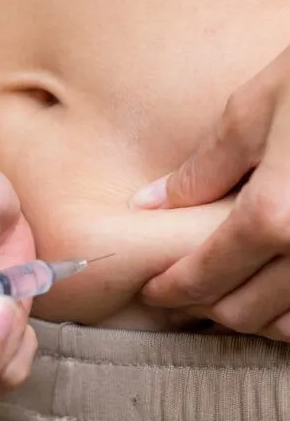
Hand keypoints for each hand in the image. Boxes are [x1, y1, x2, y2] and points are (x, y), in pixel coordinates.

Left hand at [132, 44, 289, 340]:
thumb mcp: (255, 110)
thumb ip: (203, 169)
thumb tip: (150, 202)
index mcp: (277, 215)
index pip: (206, 275)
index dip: (171, 288)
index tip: (154, 290)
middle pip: (246, 313)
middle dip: (206, 305)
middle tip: (186, 289)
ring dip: (258, 316)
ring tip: (234, 289)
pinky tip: (282, 283)